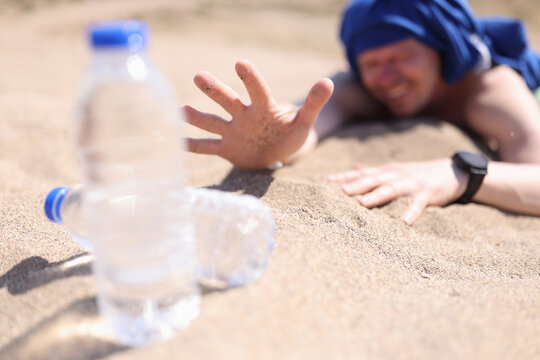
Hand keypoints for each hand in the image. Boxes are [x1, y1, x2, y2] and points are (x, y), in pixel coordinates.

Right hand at [184, 59, 333, 169]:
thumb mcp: (304, 122)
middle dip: (214, 90)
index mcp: (263, 108)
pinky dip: (193, 146)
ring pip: (213, 122)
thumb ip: (313, 104)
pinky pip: (208, 146)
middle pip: (228, 100)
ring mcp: (233, 131)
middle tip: (199, 76)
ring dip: (198, 118)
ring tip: (181, 111)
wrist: (277, 153)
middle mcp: (244, 115)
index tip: (240, 64)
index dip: (250, 79)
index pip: (257, 90)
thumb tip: (328, 81)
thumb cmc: (291, 135)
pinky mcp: (226, 148)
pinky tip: (176, 142)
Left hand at [328, 159, 467, 224]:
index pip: (361, 173)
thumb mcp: (395, 170)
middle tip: (341, 191)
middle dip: (357, 184)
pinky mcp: (426, 194)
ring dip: (376, 196)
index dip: (345, 176)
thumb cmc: (418, 174)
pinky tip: (404, 223)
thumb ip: (374, 171)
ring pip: (391, 189)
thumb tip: (355, 168)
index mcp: (386, 171)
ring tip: (362, 204)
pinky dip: (411, 213)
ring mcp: (411, 184)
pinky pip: (417, 204)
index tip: (327, 181)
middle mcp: (396, 175)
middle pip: (373, 179)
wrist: (451, 172)